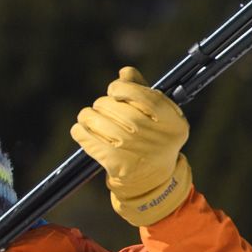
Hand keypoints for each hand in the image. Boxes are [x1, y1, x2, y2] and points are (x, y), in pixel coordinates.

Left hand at [69, 66, 193, 225]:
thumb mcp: (158, 116)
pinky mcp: (117, 164)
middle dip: (102, 104)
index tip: (113, 91)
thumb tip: (124, 72)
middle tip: (100, 107)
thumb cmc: (154, 138)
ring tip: (87, 117)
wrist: (153, 178)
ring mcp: (135, 150)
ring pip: (99, 122)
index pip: (141, 95)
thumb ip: (143, 90)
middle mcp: (155, 135)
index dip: (121, 89)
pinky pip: (90, 141)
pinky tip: (80, 130)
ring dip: (88, 117)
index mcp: (171, 120)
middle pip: (116, 107)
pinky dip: (80, 133)